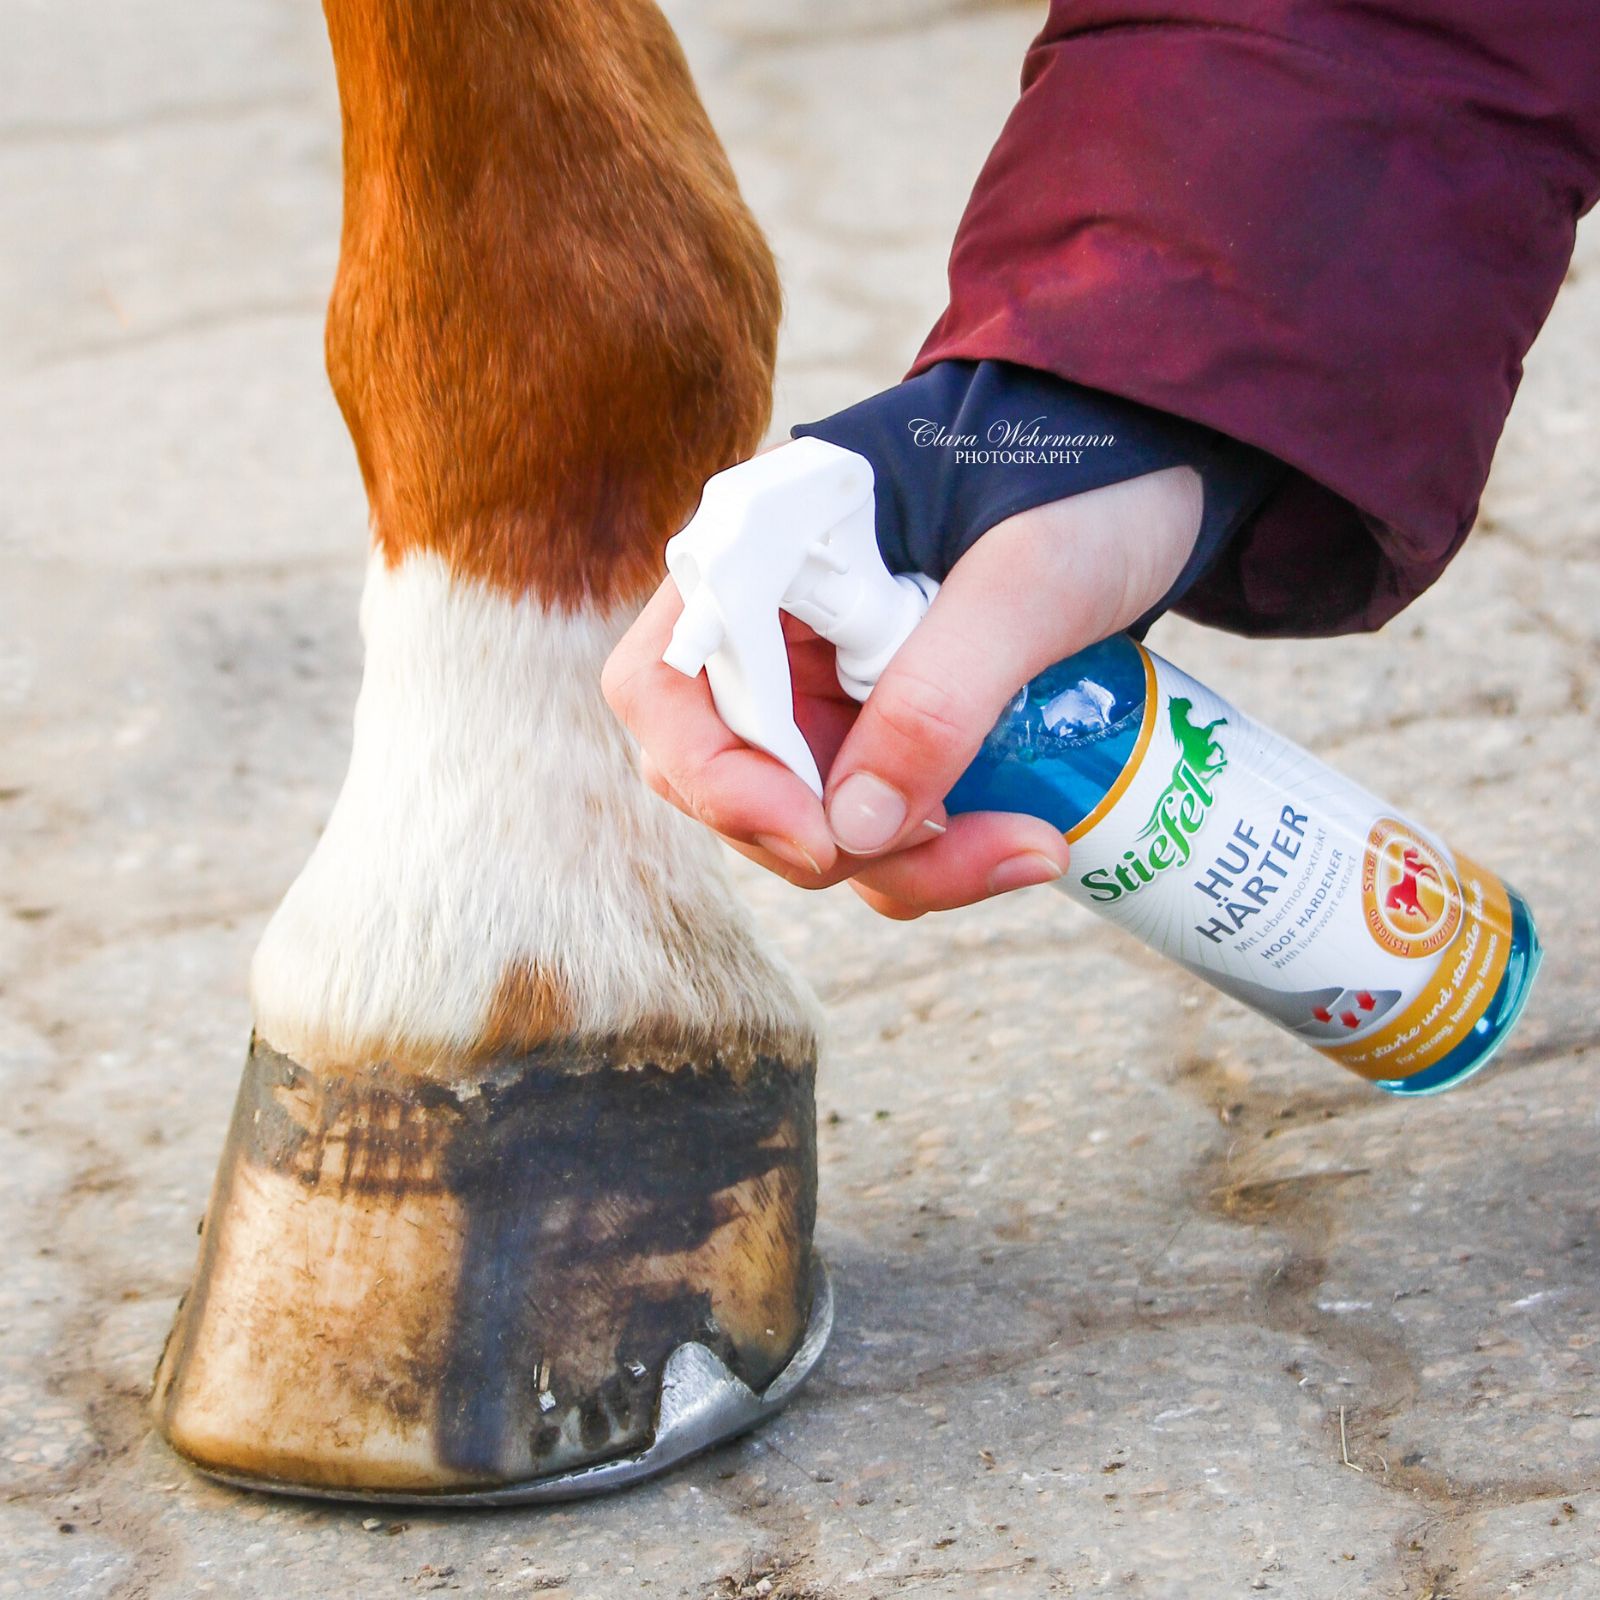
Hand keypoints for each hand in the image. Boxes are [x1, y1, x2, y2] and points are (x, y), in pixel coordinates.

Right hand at [603, 466, 1202, 917]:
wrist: (1157, 461)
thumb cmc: (1086, 476)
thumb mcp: (1027, 577)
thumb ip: (938, 692)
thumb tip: (853, 829)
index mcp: (764, 550)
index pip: (668, 685)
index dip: (718, 779)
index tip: (821, 839)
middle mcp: (774, 629)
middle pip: (732, 780)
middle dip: (837, 844)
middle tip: (968, 852)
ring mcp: (826, 686)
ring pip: (808, 823)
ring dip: (906, 866)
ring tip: (1031, 849)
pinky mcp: (883, 729)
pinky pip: (874, 827)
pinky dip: (938, 856)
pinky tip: (1026, 839)